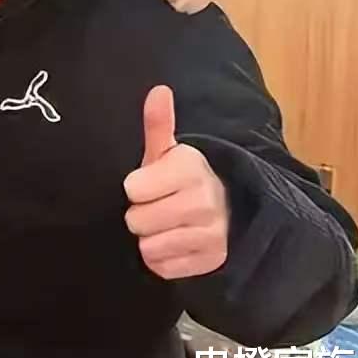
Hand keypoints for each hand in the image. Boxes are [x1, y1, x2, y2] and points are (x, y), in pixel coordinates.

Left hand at [124, 85, 228, 279]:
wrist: (225, 209)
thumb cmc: (181, 178)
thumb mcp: (167, 150)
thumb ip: (157, 122)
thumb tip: (158, 90)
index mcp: (189, 168)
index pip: (132, 188)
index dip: (135, 187)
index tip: (147, 184)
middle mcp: (205, 200)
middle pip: (137, 220)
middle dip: (140, 214)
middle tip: (156, 206)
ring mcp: (211, 233)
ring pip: (149, 246)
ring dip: (150, 238)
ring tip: (165, 224)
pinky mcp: (212, 261)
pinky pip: (163, 267)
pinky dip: (163, 259)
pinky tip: (174, 242)